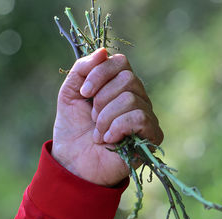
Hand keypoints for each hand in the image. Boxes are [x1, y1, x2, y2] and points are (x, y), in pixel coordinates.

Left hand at [52, 48, 162, 186]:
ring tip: (98, 134)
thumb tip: (103, 51)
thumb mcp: (69, 94)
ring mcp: (146, 116)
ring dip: (105, 118)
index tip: (83, 93)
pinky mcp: (151, 136)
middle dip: (101, 99)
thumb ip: (81, 70)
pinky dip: (117, 127)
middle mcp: (137, 98)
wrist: (73, 163)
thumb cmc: (73, 130)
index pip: (121, 62)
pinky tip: (108, 140)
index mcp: (119, 86)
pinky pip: (139, 117)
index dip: (100, 74)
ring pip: (130, 99)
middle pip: (128, 79)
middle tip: (92, 118)